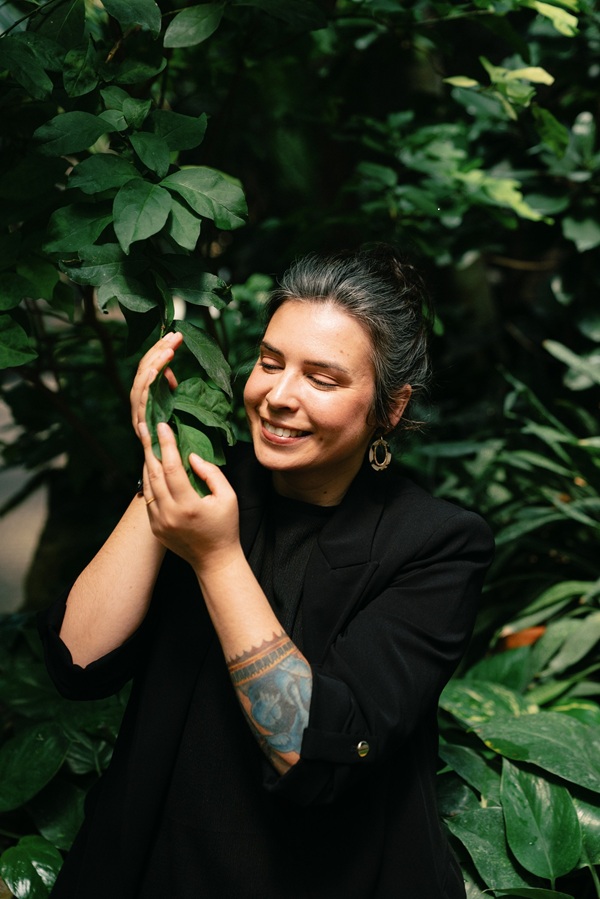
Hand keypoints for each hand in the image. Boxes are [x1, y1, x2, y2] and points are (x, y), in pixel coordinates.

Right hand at [130, 331, 182, 438]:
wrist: (169, 462)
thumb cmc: (175, 434)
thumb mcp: (174, 405)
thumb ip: (169, 387)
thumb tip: (169, 371)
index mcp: (145, 396)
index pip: (149, 366)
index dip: (160, 349)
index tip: (176, 335)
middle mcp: (138, 402)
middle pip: (144, 370)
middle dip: (159, 350)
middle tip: (175, 337)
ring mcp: (138, 413)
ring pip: (141, 382)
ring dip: (155, 364)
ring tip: (168, 350)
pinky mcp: (141, 424)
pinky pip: (142, 401)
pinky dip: (147, 384)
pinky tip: (155, 371)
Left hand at [139, 419, 240, 573]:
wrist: (214, 560)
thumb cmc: (225, 526)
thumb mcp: (228, 497)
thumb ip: (211, 474)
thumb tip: (190, 456)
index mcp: (189, 505)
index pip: (172, 468)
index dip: (166, 445)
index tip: (162, 426)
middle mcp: (169, 514)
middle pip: (153, 473)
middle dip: (147, 446)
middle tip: (143, 426)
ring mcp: (159, 522)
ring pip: (147, 485)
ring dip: (146, 461)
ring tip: (145, 441)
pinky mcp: (155, 527)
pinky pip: (148, 498)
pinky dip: (149, 480)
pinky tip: (151, 466)